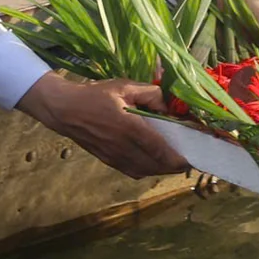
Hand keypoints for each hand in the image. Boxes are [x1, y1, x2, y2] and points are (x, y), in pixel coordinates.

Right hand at [15, 73, 187, 177]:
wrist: (65, 111)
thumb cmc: (96, 96)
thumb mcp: (125, 86)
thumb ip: (151, 94)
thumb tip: (170, 105)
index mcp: (130, 129)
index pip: (160, 150)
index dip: (179, 158)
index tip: (194, 157)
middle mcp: (123, 148)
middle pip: (156, 165)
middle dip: (175, 166)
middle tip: (189, 159)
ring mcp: (115, 157)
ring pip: (145, 171)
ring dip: (162, 170)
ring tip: (174, 161)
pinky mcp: (108, 161)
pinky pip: (133, 171)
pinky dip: (147, 170)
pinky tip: (153, 162)